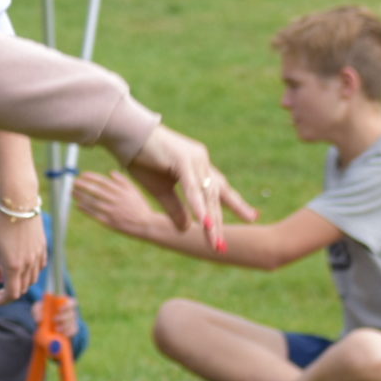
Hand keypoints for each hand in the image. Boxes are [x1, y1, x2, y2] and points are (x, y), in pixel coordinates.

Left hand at [0, 207, 46, 301]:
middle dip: (9, 294)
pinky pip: (39, 267)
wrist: (19, 202)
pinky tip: (21, 268)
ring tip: (8, 278)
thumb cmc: (0, 222)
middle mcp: (28, 264)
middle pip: (22, 288)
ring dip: (20, 283)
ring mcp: (37, 256)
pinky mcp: (43, 247)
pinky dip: (30, 273)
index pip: (11, 293)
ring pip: (32, 279)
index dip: (2, 300)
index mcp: (13, 265)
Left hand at [73, 170, 168, 241]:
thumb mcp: (134, 191)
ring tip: (72, 192)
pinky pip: (94, 214)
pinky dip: (85, 209)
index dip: (91, 177)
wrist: (146, 225)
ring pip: (92, 202)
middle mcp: (115, 200)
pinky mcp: (109, 222)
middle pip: (95, 190)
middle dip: (82, 185)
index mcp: (121, 191)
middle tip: (73, 182)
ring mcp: (111, 211)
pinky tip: (78, 205)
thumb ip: (123, 181)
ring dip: (80, 196)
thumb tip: (111, 172)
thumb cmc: (140, 206)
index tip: (82, 175)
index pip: (102, 181)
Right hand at [123, 125, 254, 254]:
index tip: (253, 217)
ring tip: (214, 240)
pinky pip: (192, 187)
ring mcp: (195, 159)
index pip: (220, 189)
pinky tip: (204, 222)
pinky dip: (198, 206)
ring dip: (210, 219)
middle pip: (216, 196)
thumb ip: (175, 209)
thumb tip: (187, 228)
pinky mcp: (183, 159)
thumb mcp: (160, 190)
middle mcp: (202, 161)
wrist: (126, 135)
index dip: (236, 204)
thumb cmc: (142, 159)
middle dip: (220, 221)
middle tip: (224, 245)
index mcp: (199, 166)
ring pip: (206, 194)